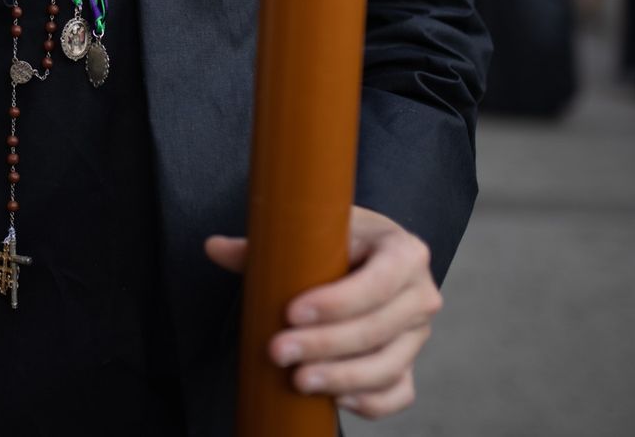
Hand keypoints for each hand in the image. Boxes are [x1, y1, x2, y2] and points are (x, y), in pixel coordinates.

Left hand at [204, 206, 442, 420]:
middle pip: (378, 329)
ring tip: (298, 380)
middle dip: (325, 345)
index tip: (292, 312)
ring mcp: (417, 335)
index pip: (378, 282)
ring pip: (389, 367)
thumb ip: (265, 243)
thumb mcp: (311, 231)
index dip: (337, 302)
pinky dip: (370, 402)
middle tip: (277, 351)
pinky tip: (333, 399)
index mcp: (404, 252)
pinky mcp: (409, 364)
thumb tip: (215, 248)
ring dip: (341, 378)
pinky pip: (398, 393)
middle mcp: (420, 295)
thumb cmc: (337, 241)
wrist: (367, 257)